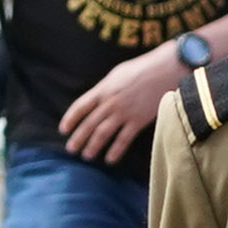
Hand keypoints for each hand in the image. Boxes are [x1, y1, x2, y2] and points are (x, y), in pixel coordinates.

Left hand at [52, 59, 175, 163]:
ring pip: (103, 133)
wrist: (164, 70)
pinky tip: (109, 159)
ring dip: (93, 146)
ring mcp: (124, 113)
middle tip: (71, 149)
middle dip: (78, 138)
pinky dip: (115, 151)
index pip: (80, 106)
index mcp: (103, 89)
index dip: (70, 119)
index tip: (63, 129)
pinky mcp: (138, 121)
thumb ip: (106, 88)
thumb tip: (97, 98)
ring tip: (86, 155)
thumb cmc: (142, 68)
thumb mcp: (117, 74)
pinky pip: (123, 139)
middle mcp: (110, 103)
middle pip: (89, 123)